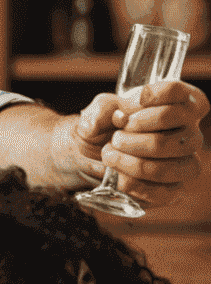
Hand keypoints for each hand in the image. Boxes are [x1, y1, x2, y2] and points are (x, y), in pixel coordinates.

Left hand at [67, 80, 206, 208]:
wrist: (94, 155)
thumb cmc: (106, 128)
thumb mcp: (99, 111)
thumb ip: (103, 109)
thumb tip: (116, 117)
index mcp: (178, 105)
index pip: (177, 92)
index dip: (151, 98)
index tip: (126, 109)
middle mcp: (189, 132)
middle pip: (173, 128)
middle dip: (134, 134)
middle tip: (115, 138)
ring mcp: (186, 162)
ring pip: (167, 165)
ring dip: (130, 162)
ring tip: (109, 155)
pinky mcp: (174, 188)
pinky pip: (161, 192)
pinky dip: (132, 184)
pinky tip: (117, 176)